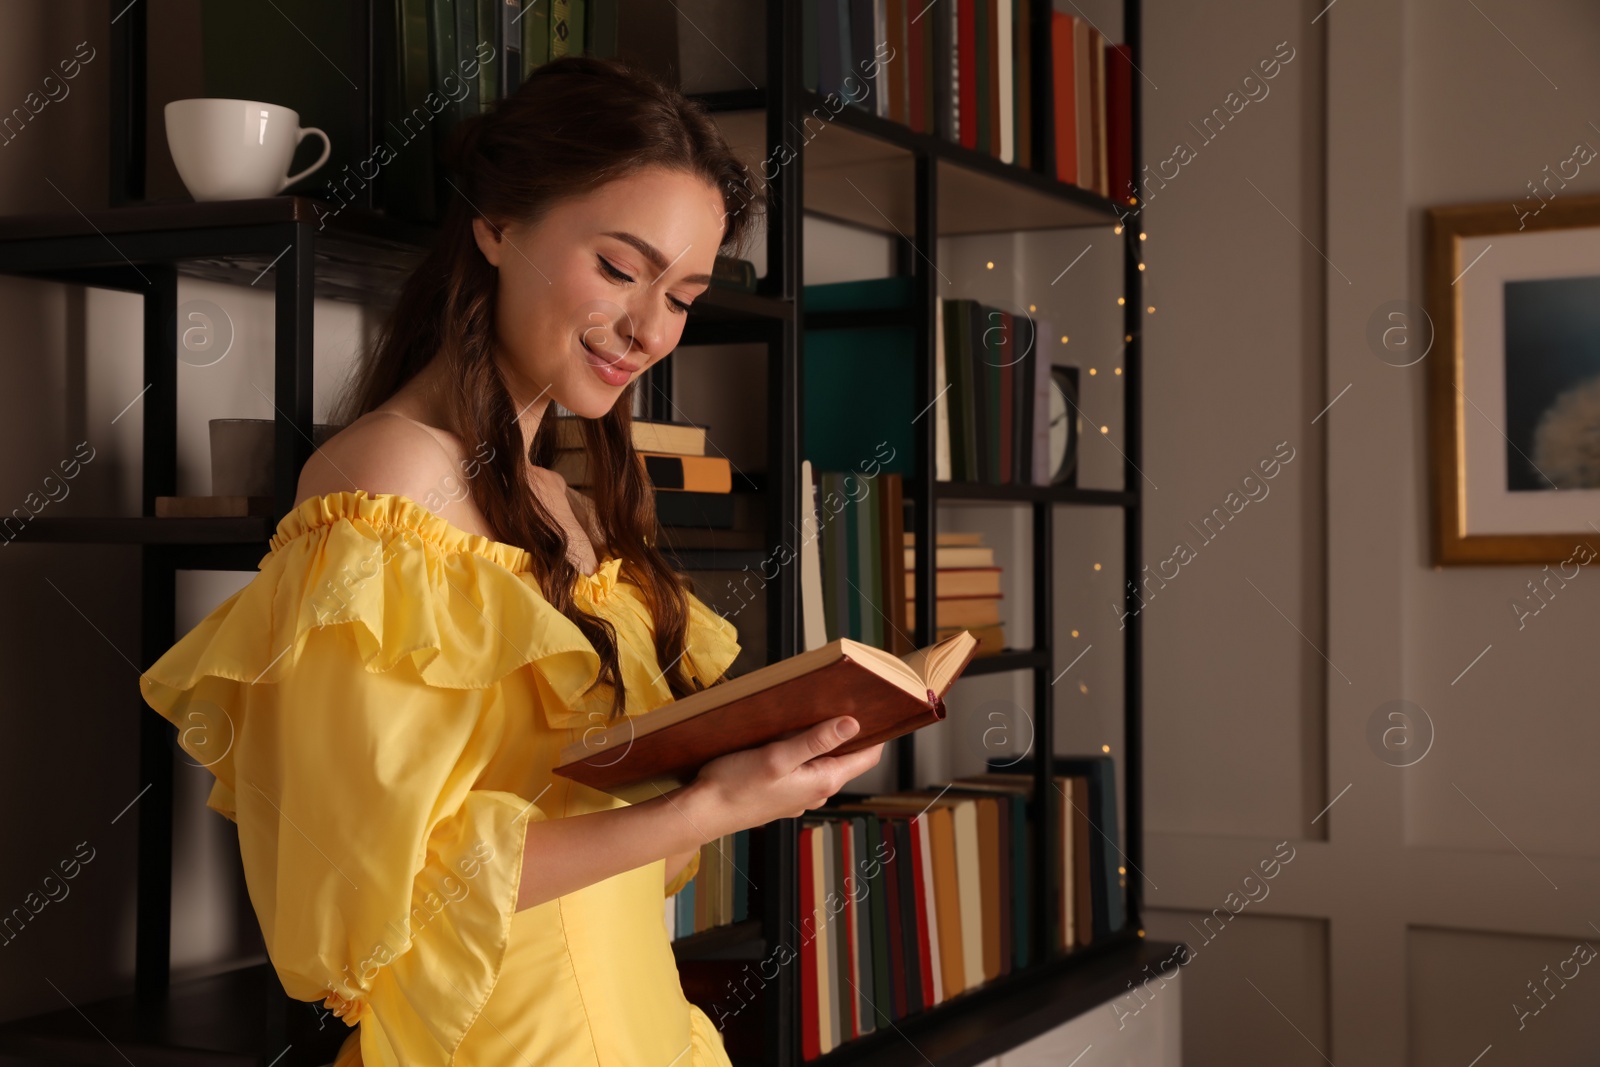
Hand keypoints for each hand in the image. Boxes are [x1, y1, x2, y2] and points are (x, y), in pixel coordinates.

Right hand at [685, 716, 885, 840]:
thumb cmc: (735, 785)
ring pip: (823, 764)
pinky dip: (802, 754)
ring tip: (807, 717)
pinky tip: (785, 740)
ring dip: (820, 742)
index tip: (873, 707)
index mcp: (823, 782)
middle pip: (846, 758)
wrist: (703, 813)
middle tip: (836, 702)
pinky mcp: (783, 796)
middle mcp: (817, 793)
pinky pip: (803, 771)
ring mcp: (800, 796)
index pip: (867, 757)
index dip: (876, 732)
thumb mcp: (777, 756)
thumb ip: (815, 741)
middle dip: (845, 733)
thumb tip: (852, 724)